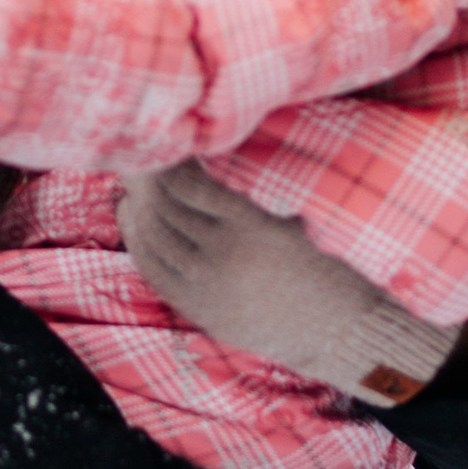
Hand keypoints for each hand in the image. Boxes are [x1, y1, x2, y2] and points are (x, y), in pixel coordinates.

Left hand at [116, 162, 454, 405]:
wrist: (337, 328)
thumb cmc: (325, 259)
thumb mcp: (297, 216)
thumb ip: (255, 188)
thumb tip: (214, 144)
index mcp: (252, 228)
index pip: (188, 186)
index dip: (168, 161)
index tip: (164, 140)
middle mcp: (224, 258)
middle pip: (163, 209)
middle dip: (145, 177)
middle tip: (134, 150)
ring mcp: (208, 287)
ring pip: (153, 237)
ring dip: (137, 204)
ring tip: (132, 178)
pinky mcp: (200, 309)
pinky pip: (152, 270)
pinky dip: (135, 238)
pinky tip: (130, 214)